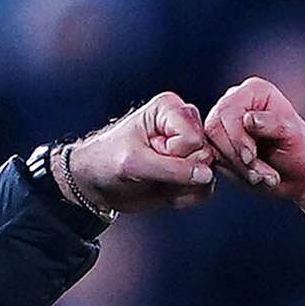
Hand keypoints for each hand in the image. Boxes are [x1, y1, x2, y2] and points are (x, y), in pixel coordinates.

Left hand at [63, 92, 215, 214]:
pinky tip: (165, 191)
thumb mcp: (134, 164)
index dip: (172, 154)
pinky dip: (185, 197)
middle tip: (152, 170)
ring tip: (157, 180)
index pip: (193, 138)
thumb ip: (172, 169)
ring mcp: (190, 149)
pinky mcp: (192, 170)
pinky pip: (205, 189)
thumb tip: (208, 175)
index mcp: (170, 108)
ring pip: (208, 174)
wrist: (96, 184)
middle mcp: (184, 125)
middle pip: (205, 155)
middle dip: (178, 172)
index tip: (148, 153)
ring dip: (181, 187)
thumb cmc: (106, 162)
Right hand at [202, 77, 304, 199]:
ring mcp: (224, 124)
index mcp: (252, 90)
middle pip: (215, 129)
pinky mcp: (220, 144)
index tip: (252, 157)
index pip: (228, 112)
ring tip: (264, 177)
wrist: (301, 171)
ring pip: (213, 146)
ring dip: (237, 167)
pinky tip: (255, 178)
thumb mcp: (291, 134)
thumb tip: (248, 120)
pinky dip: (233, 172)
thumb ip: (270, 123)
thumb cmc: (301, 148)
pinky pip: (214, 159)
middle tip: (261, 174)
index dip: (237, 137)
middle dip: (236, 156)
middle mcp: (234, 102)